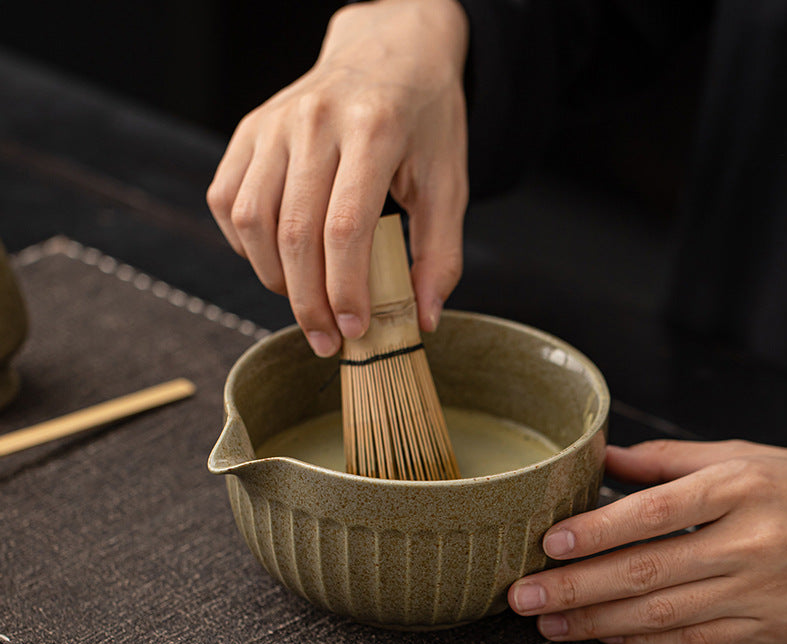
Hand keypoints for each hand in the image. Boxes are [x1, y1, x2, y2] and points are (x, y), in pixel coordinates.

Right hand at [207, 0, 468, 356]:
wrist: (389, 50)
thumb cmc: (423, 120)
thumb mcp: (449, 182)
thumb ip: (440, 254)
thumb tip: (422, 318)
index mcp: (373, 130)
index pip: (344, 229)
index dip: (344, 292)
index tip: (353, 331)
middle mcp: (315, 120)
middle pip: (294, 233)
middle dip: (307, 302)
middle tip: (324, 340)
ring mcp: (275, 122)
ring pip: (252, 220)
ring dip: (275, 277)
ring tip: (305, 299)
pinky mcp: (249, 129)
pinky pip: (228, 201)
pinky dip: (244, 244)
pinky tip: (277, 259)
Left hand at [508, 439, 786, 643]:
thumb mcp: (735, 456)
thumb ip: (666, 461)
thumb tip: (602, 457)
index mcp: (738, 488)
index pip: (655, 512)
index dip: (599, 530)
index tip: (550, 543)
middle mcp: (750, 542)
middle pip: (649, 570)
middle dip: (577, 587)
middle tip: (523, 595)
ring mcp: (760, 592)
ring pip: (664, 614)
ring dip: (597, 622)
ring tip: (547, 623)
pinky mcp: (767, 629)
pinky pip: (696, 642)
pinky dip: (643, 642)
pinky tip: (602, 636)